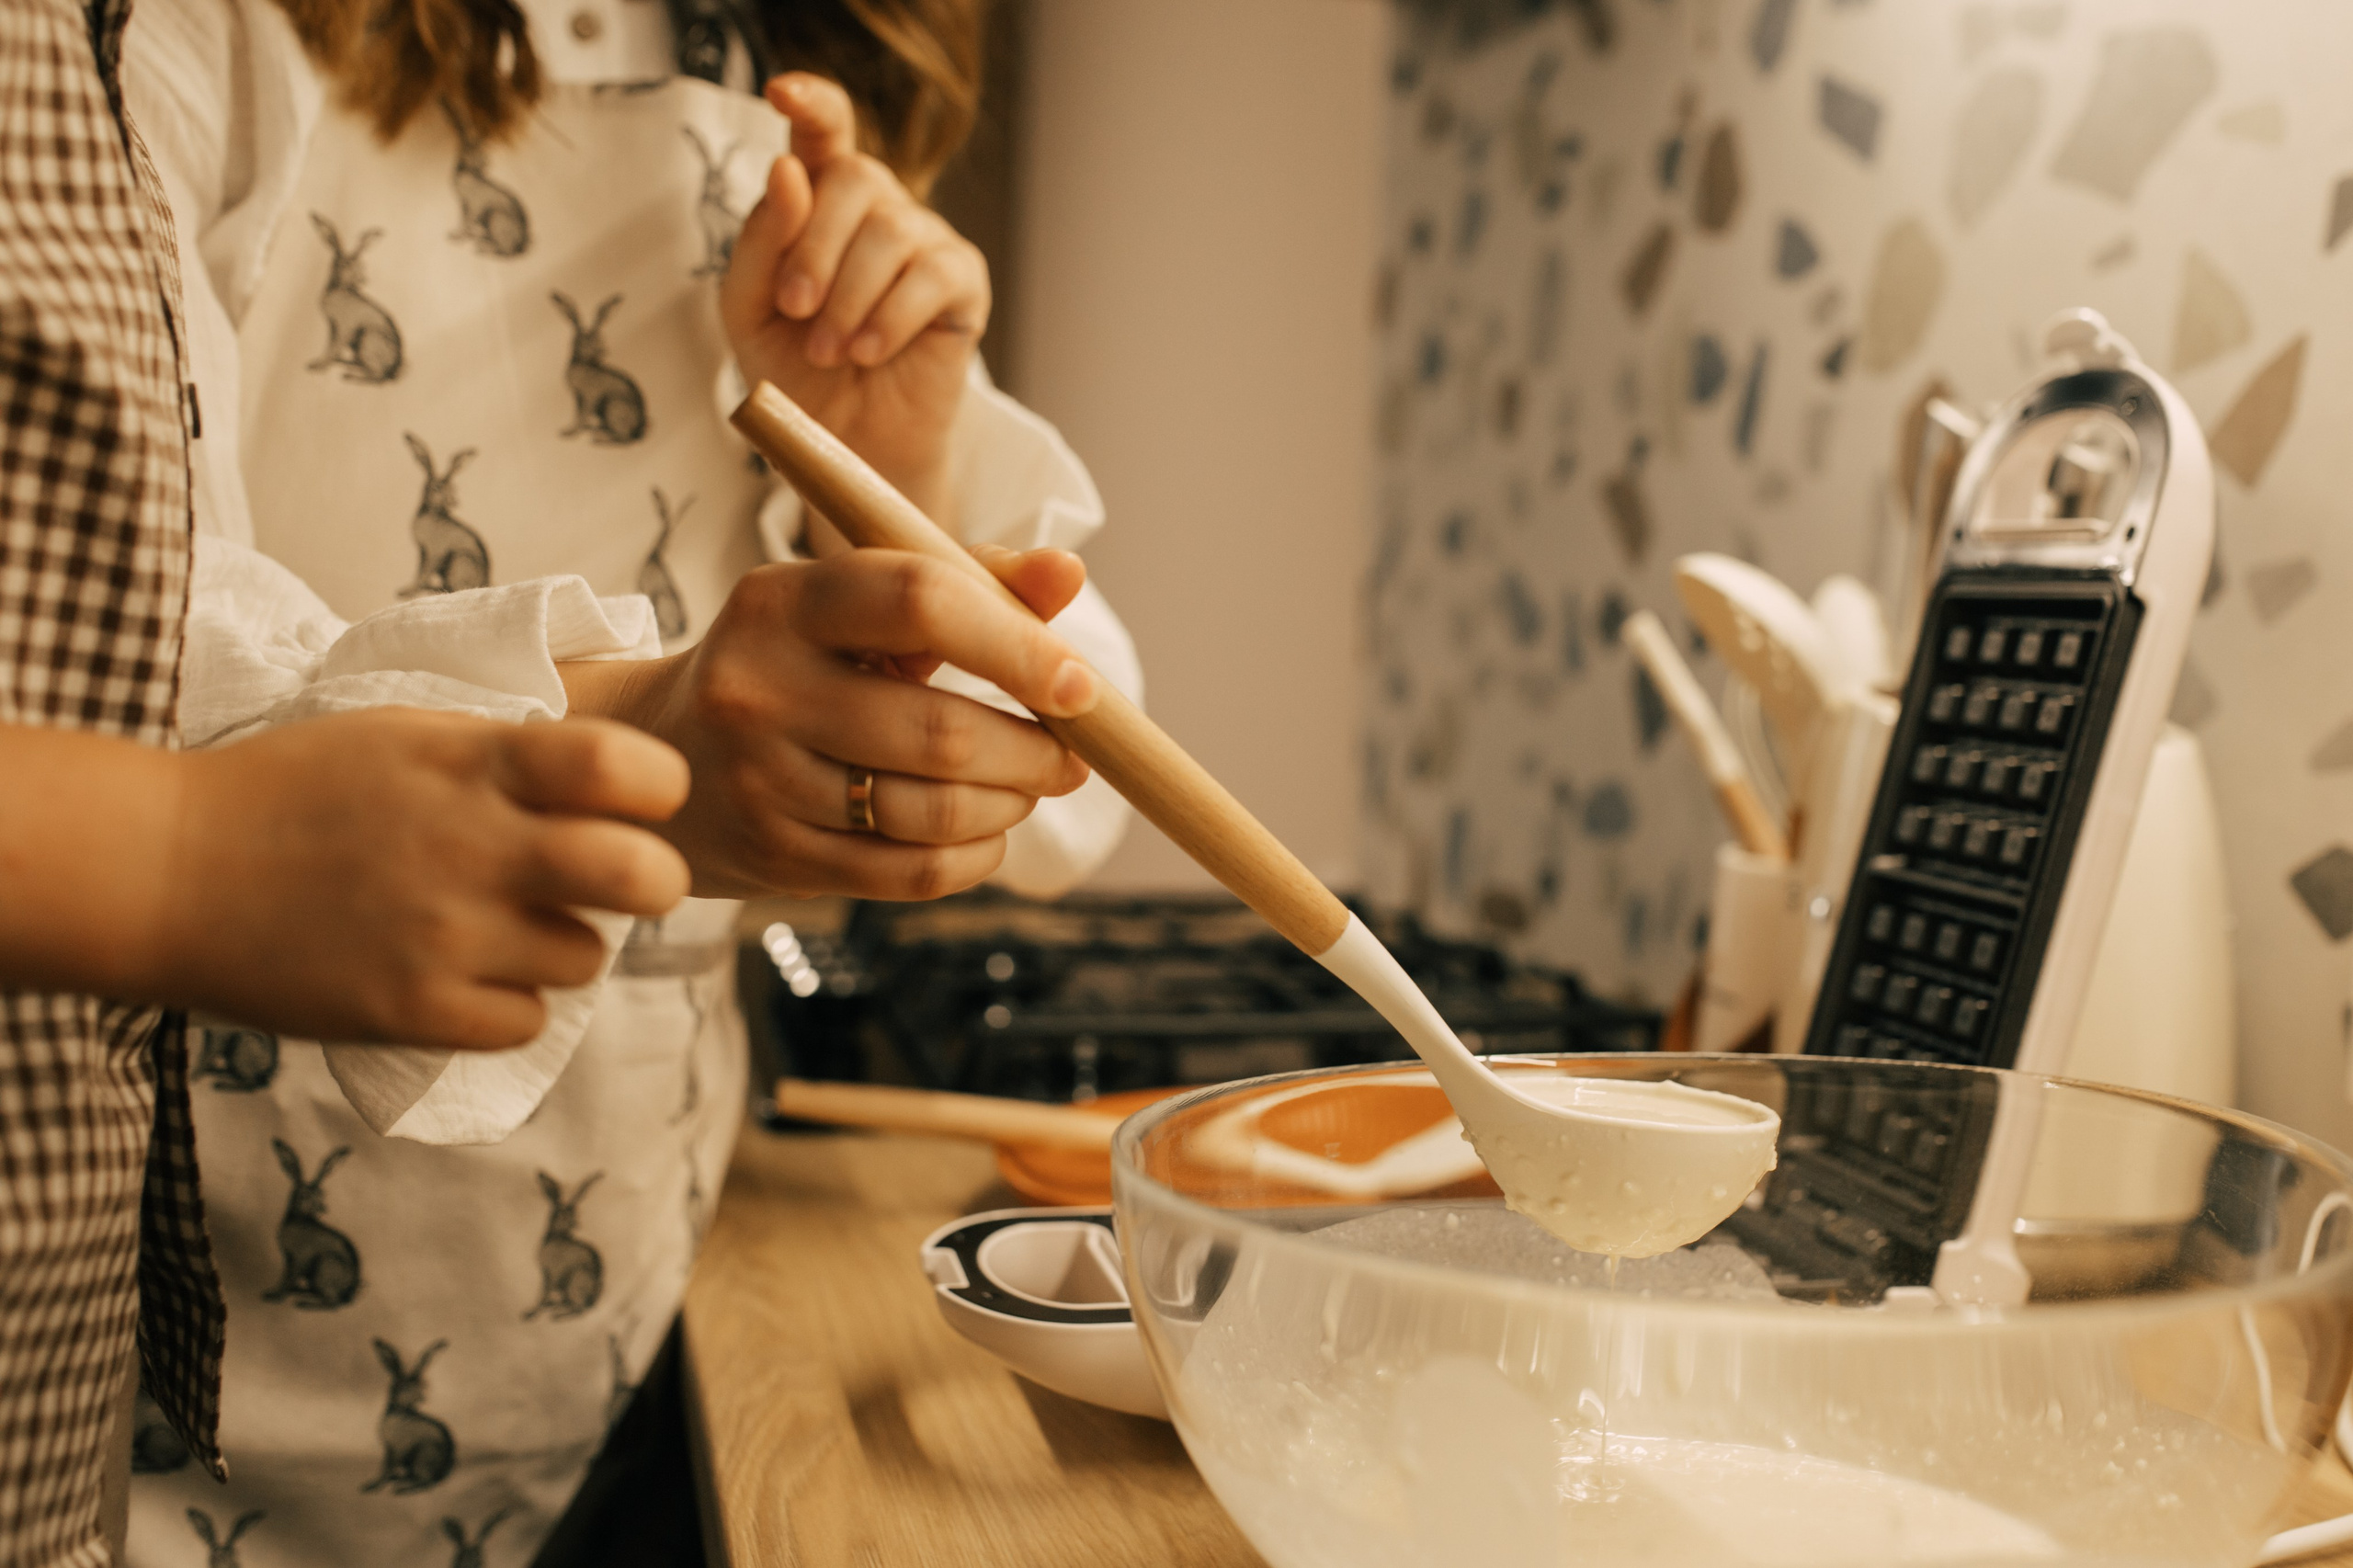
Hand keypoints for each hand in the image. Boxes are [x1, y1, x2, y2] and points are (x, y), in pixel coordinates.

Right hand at [148, 710, 691, 1048]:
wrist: (167, 870)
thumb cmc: (294, 789)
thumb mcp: (405, 733)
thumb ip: (508, 751)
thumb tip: (612, 776)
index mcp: (473, 764)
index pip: (624, 767)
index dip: (658, 787)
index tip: (641, 799)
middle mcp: (471, 849)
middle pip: (644, 877)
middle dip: (653, 879)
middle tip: (620, 878)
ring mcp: (444, 937)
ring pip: (589, 956)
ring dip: (563, 942)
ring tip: (500, 923)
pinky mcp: (413, 1011)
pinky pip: (526, 1020)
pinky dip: (507, 1002)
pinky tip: (462, 972)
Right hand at [562, 548, 1096, 900]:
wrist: (661, 752)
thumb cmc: (795, 661)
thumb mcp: (857, 603)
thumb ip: (967, 580)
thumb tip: (1069, 572)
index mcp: (783, 601)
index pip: (920, 603)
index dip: (1017, 645)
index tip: (1080, 685)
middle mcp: (759, 689)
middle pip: (940, 733)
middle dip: (1034, 752)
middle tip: (1073, 755)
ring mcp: (761, 782)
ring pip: (931, 813)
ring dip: (1010, 804)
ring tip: (1029, 786)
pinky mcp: (775, 857)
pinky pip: (909, 873)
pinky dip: (974, 856)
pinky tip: (986, 832)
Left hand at [724, 73, 988, 527]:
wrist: (844, 442)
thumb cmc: (796, 370)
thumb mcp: (749, 307)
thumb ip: (760, 241)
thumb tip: (789, 170)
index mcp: (819, 200)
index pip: (824, 127)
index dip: (810, 101)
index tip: (781, 91)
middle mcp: (877, 209)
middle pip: (855, 177)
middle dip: (816, 247)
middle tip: (797, 309)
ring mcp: (925, 241)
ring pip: (891, 231)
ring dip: (849, 299)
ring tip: (831, 350)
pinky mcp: (963, 284)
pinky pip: (933, 276)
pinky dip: (891, 317)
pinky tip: (870, 352)